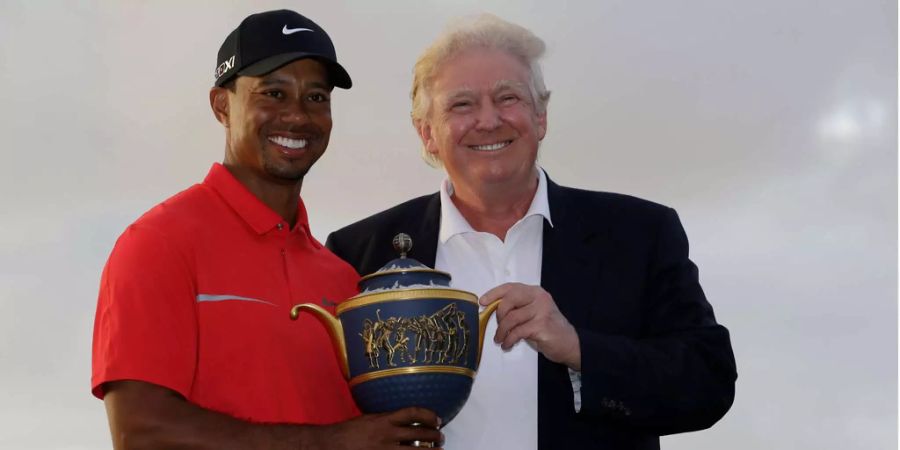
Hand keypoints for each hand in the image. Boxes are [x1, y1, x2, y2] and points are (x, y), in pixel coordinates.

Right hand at [305, 407, 443, 448]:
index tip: (437, 420)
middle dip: (435, 436)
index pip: (413, 413)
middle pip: (420, 433)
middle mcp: (387, 435)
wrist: (330, 445)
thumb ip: (386, 420)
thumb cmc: (349, 432)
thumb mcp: (369, 420)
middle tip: (441, 438)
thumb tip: (405, 422)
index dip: (429, 416)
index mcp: (384, 420)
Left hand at [479, 283, 580, 369]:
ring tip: (500, 339)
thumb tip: (493, 310)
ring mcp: (541, 311)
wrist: (570, 343)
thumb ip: (518, 308)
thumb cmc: (548, 328)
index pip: (510, 287)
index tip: (482, 302)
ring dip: (501, 331)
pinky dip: (509, 340)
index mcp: (535, 292)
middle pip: (509, 299)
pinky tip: (507, 345)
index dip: (494, 293)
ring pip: (511, 318)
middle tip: (498, 327)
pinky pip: (517, 332)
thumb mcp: (533, 313)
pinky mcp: (541, 326)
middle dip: (498, 315)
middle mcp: (539, 298)